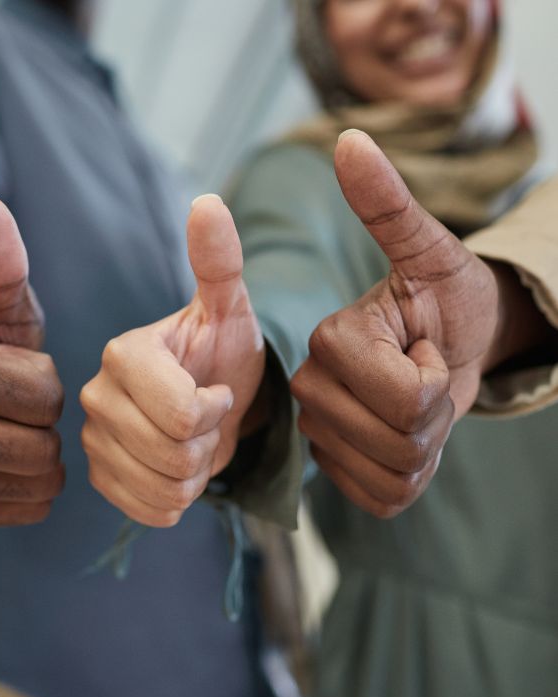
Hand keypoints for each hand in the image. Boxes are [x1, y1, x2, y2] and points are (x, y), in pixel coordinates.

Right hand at [0, 197, 64, 528]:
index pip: (43, 396)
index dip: (48, 381)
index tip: (16, 369)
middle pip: (39, 446)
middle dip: (46, 423)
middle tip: (17, 406)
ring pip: (38, 481)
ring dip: (44, 455)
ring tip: (12, 429)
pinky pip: (28, 510)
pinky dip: (32, 488)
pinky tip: (5, 461)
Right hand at [80, 194, 265, 526]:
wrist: (211, 398)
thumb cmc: (223, 352)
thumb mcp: (230, 309)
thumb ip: (218, 262)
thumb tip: (207, 204)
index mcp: (124, 353)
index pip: (182, 414)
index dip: (215, 410)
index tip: (215, 388)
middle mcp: (95, 395)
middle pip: (175, 455)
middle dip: (208, 443)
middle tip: (206, 418)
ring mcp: (92, 441)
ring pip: (165, 489)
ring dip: (196, 472)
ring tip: (193, 439)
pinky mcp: (99, 478)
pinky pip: (152, 513)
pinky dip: (178, 498)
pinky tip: (176, 466)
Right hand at [291, 130, 502, 517]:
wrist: (448, 343)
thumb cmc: (445, 297)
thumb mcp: (430, 250)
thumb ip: (387, 204)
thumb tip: (347, 138)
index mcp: (328, 344)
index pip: (406, 398)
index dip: (436, 379)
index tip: (426, 345)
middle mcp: (308, 392)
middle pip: (399, 441)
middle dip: (435, 415)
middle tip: (424, 375)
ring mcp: (319, 436)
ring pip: (394, 474)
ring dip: (427, 447)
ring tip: (416, 406)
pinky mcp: (337, 471)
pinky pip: (385, 498)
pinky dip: (411, 476)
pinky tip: (404, 440)